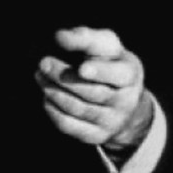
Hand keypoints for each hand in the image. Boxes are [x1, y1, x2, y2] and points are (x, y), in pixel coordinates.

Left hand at [36, 27, 153, 150]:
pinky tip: (47, 97)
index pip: (118, 75)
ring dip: (54, 91)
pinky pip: (70, 126)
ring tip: (40, 76)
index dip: (101, 72)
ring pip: (79, 109)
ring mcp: (112, 121)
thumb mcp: (105, 46)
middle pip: (93, 92)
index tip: (82, 68)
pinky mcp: (96, 135)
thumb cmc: (109, 63)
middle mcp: (126, 101)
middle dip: (64, 78)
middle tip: (43, 63)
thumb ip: (86, 37)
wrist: (123, 100)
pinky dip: (53, 110)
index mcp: (131, 74)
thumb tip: (61, 37)